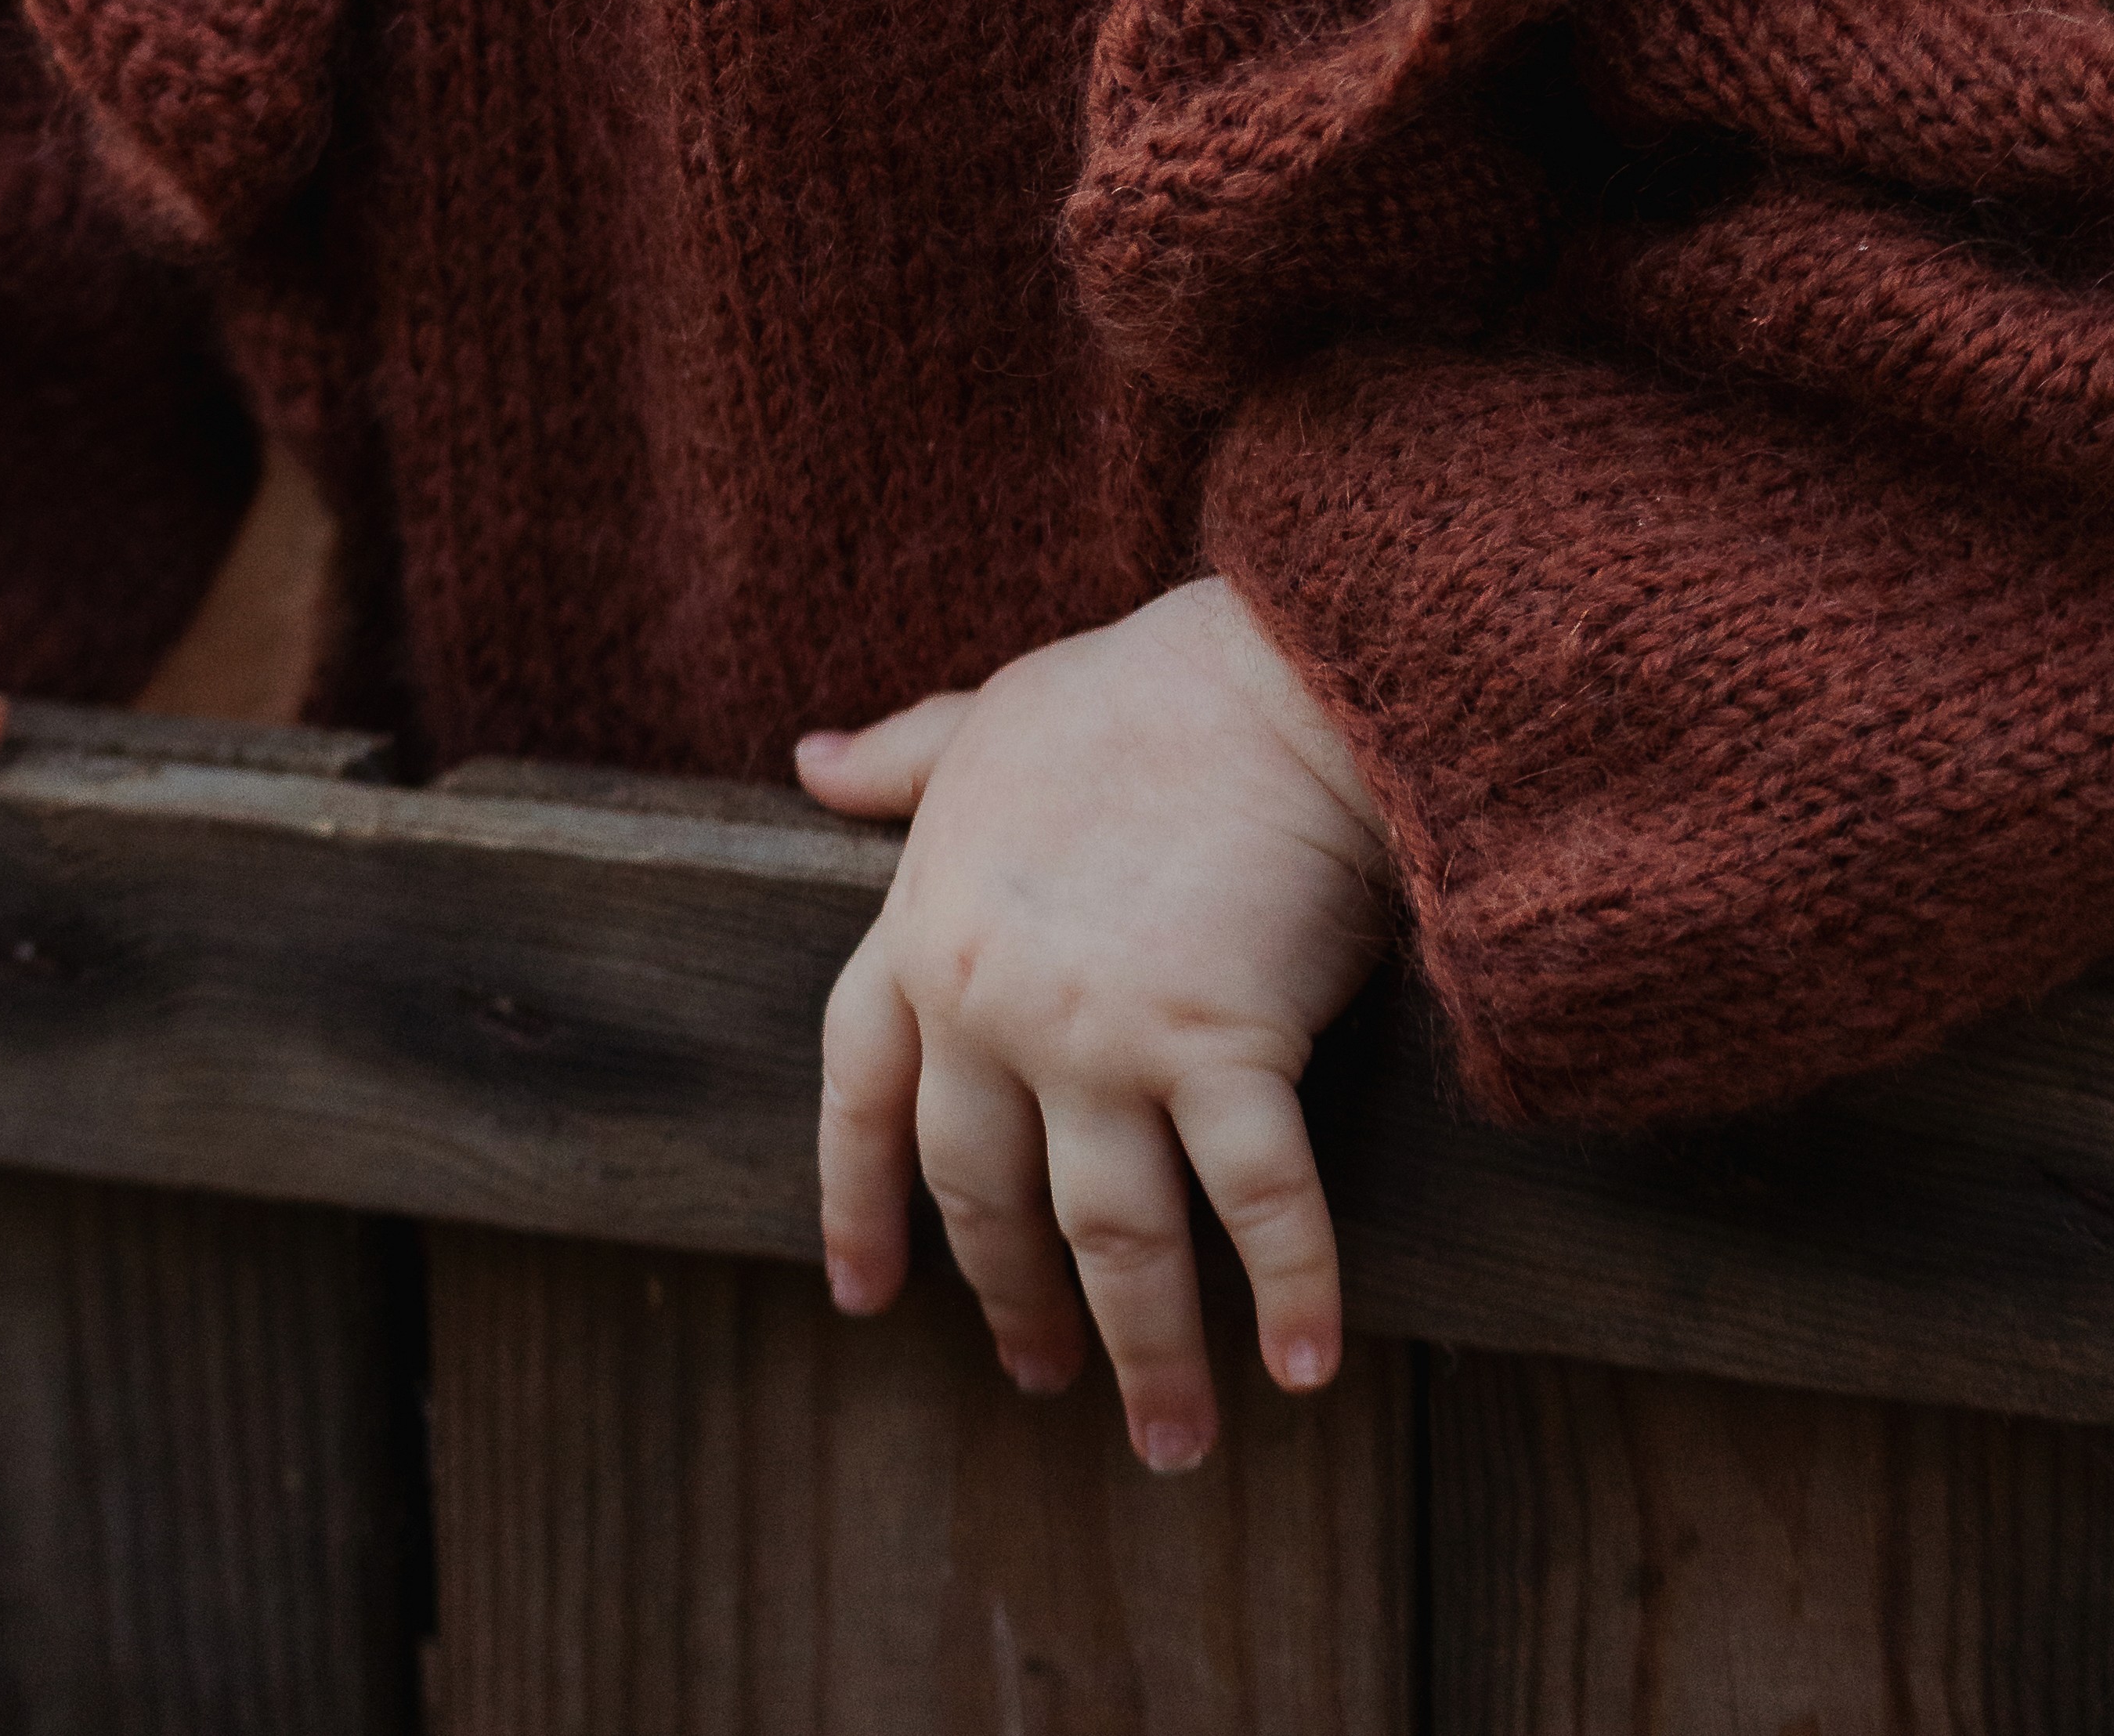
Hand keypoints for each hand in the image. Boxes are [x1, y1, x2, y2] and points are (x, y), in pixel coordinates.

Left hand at [794, 578, 1394, 1472]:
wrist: (1278, 673)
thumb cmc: (1141, 692)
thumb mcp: (992, 720)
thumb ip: (902, 762)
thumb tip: (806, 760)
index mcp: (926, 927)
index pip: (859, 1093)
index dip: (856, 1201)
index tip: (861, 1295)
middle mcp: (996, 1003)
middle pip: (984, 1195)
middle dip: (1012, 1302)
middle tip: (1039, 1381)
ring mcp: (1104, 1032)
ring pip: (1111, 1236)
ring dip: (1145, 1352)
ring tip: (1168, 1440)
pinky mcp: (1224, 1043)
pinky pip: (1257, 1204)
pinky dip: (1289, 1292)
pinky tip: (1307, 1367)